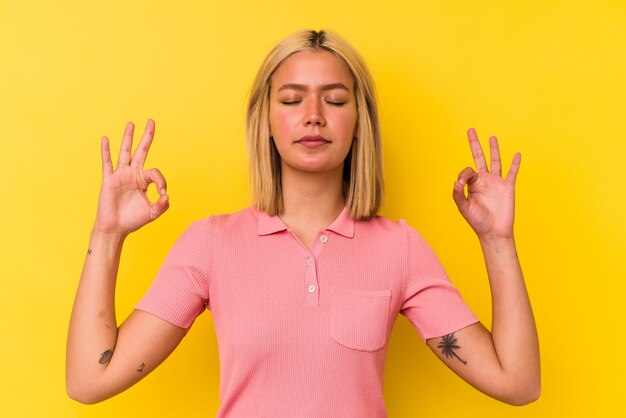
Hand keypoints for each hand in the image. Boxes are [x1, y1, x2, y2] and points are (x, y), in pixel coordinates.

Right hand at [93, 119, 168, 236]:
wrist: (115, 229)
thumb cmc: (133, 220)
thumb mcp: (152, 213)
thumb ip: (162, 205)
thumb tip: (167, 196)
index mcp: (143, 180)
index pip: (155, 173)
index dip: (161, 182)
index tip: (162, 194)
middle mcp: (132, 174)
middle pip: (141, 151)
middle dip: (147, 137)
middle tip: (152, 121)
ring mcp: (120, 175)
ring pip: (125, 152)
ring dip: (128, 138)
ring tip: (131, 124)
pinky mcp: (109, 180)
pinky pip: (107, 163)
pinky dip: (106, 151)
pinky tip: (105, 139)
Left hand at [452, 128, 519, 239]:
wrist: (494, 232)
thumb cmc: (477, 222)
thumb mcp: (464, 208)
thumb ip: (458, 195)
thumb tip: (456, 181)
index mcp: (472, 184)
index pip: (467, 170)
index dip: (464, 174)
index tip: (462, 182)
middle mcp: (484, 180)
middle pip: (479, 157)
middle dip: (474, 144)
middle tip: (470, 130)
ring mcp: (496, 182)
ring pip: (495, 161)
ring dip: (494, 149)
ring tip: (492, 137)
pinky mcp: (508, 187)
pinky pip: (512, 172)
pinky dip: (515, 163)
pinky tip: (517, 154)